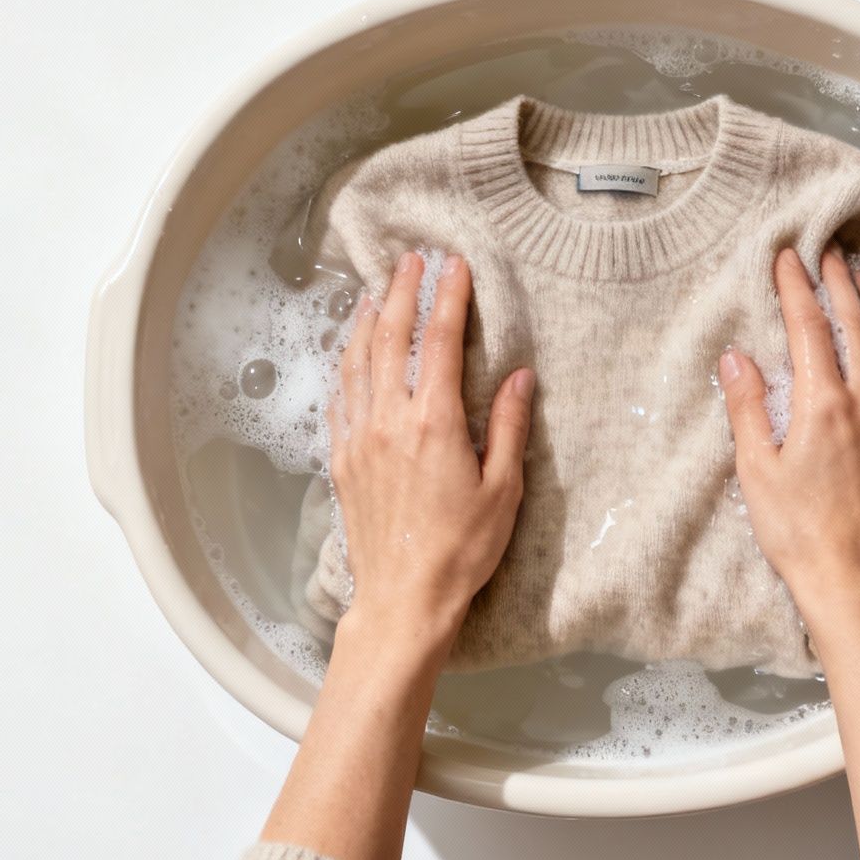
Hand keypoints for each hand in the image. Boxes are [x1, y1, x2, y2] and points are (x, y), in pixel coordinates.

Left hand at [326, 250, 534, 649]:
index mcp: (433, 423)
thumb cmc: (462, 551)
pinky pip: (340, 399)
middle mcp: (389, 421)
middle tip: (410, 260)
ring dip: (365, 320)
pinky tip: (349, 353)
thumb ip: (508, 427)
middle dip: (400, 292)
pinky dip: (344, 365)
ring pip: (355, 362)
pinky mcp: (344, 461)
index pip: (439, 342)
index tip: (454, 265)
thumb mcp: (503, 490)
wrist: (403, 599)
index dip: (447, 298)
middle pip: (388, 338)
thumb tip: (519, 376)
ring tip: (374, 291)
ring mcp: (359, 440)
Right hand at [719, 246, 859, 650]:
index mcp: (823, 405)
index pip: (811, 328)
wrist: (856, 581)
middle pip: (856, 325)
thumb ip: (747, 408)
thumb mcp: (756, 472)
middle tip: (830, 250)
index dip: (798, 287)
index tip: (788, 257)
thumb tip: (736, 357)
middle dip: (840, 282)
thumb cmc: (799, 534)